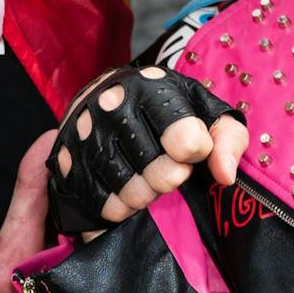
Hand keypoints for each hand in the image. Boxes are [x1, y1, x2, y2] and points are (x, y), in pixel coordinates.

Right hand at [49, 66, 248, 237]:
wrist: (109, 98)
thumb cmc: (167, 112)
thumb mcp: (206, 114)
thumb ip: (228, 139)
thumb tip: (225, 175)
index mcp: (153, 86)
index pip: (186, 138)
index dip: (194, 155)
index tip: (189, 153)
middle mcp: (113, 102)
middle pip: (156, 169)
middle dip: (169, 179)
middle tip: (170, 174)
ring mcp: (85, 130)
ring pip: (126, 187)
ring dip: (144, 196)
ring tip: (148, 185)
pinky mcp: (65, 156)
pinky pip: (99, 200)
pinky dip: (117, 206)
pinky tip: (124, 196)